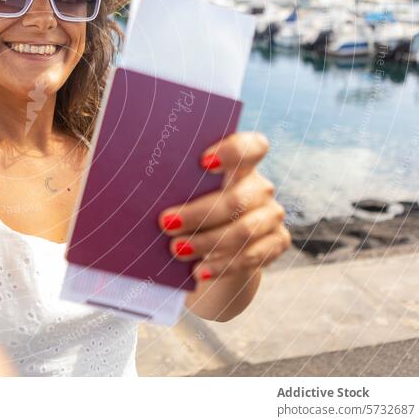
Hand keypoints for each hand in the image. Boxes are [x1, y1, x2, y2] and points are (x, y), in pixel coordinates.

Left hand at [157, 132, 290, 282]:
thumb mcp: (182, 197)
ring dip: (207, 242)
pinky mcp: (277, 242)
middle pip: (236, 198)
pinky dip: (222, 265)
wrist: (212, 252)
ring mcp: (271, 215)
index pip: (252, 147)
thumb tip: (142, 191)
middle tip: (166, 224)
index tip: (202, 162)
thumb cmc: (188, 213)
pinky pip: (251, 256)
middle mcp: (260, 188)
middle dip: (198, 214)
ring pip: (243, 231)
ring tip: (177, 249)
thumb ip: (176, 188)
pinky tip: (199, 270)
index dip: (232, 152)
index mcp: (241, 165)